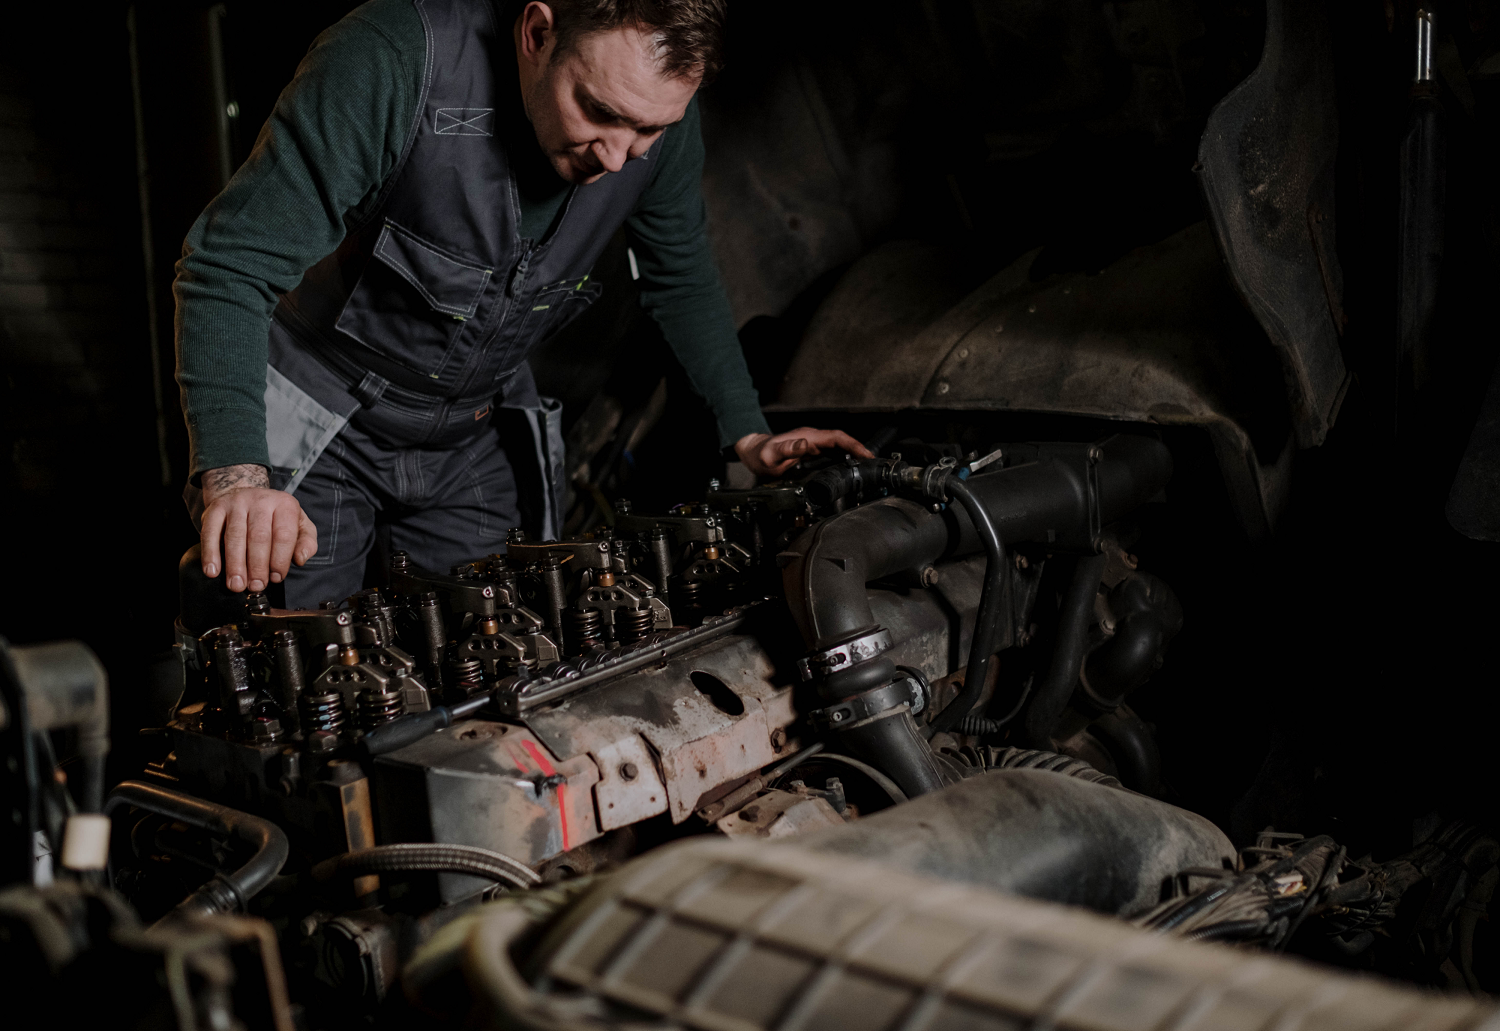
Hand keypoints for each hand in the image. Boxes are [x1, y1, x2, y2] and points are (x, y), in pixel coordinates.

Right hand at [199, 464, 317, 592]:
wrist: (244, 493)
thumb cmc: (275, 517)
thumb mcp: (299, 524)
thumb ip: (306, 542)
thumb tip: (300, 559)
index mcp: (284, 505)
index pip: (284, 535)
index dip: (280, 559)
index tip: (275, 578)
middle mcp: (260, 500)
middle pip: (259, 537)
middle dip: (257, 565)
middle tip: (256, 586)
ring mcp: (236, 503)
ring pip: (235, 536)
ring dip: (235, 564)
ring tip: (236, 585)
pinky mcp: (215, 509)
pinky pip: (210, 532)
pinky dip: (210, 553)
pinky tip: (212, 571)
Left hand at [734, 427, 874, 477]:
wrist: (753, 452)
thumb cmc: (760, 455)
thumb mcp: (771, 456)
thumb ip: (787, 450)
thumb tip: (806, 444)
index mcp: (807, 437)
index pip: (837, 437)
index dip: (853, 445)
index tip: (866, 454)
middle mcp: (812, 438)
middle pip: (842, 441)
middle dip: (859, 449)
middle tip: (872, 463)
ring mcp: (812, 444)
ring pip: (839, 446)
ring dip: (853, 453)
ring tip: (866, 465)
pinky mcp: (811, 450)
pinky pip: (832, 452)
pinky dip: (843, 457)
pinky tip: (849, 466)